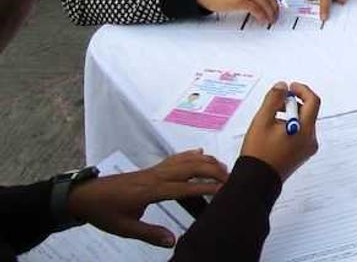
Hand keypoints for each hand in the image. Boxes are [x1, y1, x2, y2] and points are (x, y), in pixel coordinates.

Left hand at [66, 149, 227, 247]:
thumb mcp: (126, 228)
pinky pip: (176, 157)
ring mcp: (155, 169)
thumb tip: (173, 241)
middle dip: (213, 170)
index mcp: (152, 190)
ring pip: (186, 159)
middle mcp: (157, 176)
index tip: (224, 189)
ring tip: (223, 168)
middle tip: (231, 178)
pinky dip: (191, 154)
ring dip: (206, 161)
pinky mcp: (153, 168)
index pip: (185, 187)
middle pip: (191, 167)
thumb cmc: (106, 212)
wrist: (86, 195)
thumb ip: (150, 234)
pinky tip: (201, 153)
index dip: (205, 187)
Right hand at [240, 81, 319, 181]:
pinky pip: (300, 134)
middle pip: (308, 112)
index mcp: (305, 130)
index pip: (313, 101)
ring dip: (291, 115)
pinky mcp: (301, 155)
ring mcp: (307, 149)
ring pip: (303, 123)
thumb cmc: (258, 152)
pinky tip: (273, 131)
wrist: (256, 181)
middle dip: (293, 103)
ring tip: (271, 119)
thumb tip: (283, 86)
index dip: (302, 90)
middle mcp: (310, 140)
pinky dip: (291, 126)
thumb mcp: (262, 121)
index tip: (289, 88)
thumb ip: (274, 99)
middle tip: (276, 103)